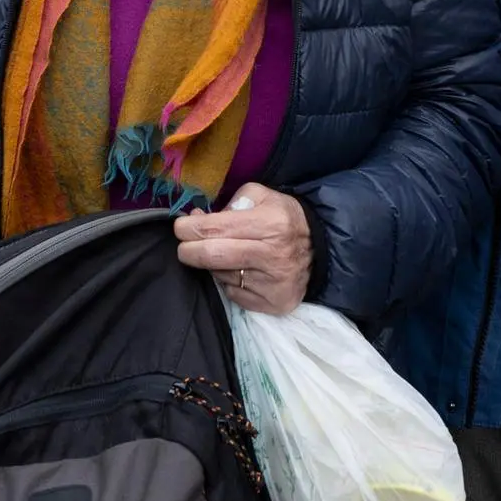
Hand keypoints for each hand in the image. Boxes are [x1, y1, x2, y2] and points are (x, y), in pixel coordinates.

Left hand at [173, 183, 311, 315]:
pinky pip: (234, 294)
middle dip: (188, 251)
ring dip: (214, 266)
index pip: (216, 229)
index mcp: (271, 223)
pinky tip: (241, 272)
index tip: (180, 227)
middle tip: (184, 247)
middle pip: (213, 256)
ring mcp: (273, 283)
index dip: (189, 228)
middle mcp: (273, 255)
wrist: (320, 250)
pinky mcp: (273, 303)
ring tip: (225, 254)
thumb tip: (198, 218)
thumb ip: (231, 202)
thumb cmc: (284, 219)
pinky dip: (230, 283)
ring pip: (221, 276)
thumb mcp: (263, 196)